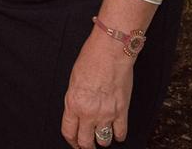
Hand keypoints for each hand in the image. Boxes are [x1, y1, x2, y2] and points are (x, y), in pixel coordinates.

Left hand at [61, 32, 133, 148]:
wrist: (110, 52)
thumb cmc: (90, 60)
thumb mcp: (73, 80)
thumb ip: (75, 100)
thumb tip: (77, 113)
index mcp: (73, 103)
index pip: (69, 132)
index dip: (71, 140)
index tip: (74, 141)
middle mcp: (89, 112)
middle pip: (86, 142)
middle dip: (85, 144)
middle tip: (87, 142)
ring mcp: (106, 114)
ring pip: (103, 141)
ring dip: (102, 139)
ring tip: (101, 133)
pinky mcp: (122, 112)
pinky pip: (120, 133)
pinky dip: (118, 134)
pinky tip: (115, 129)